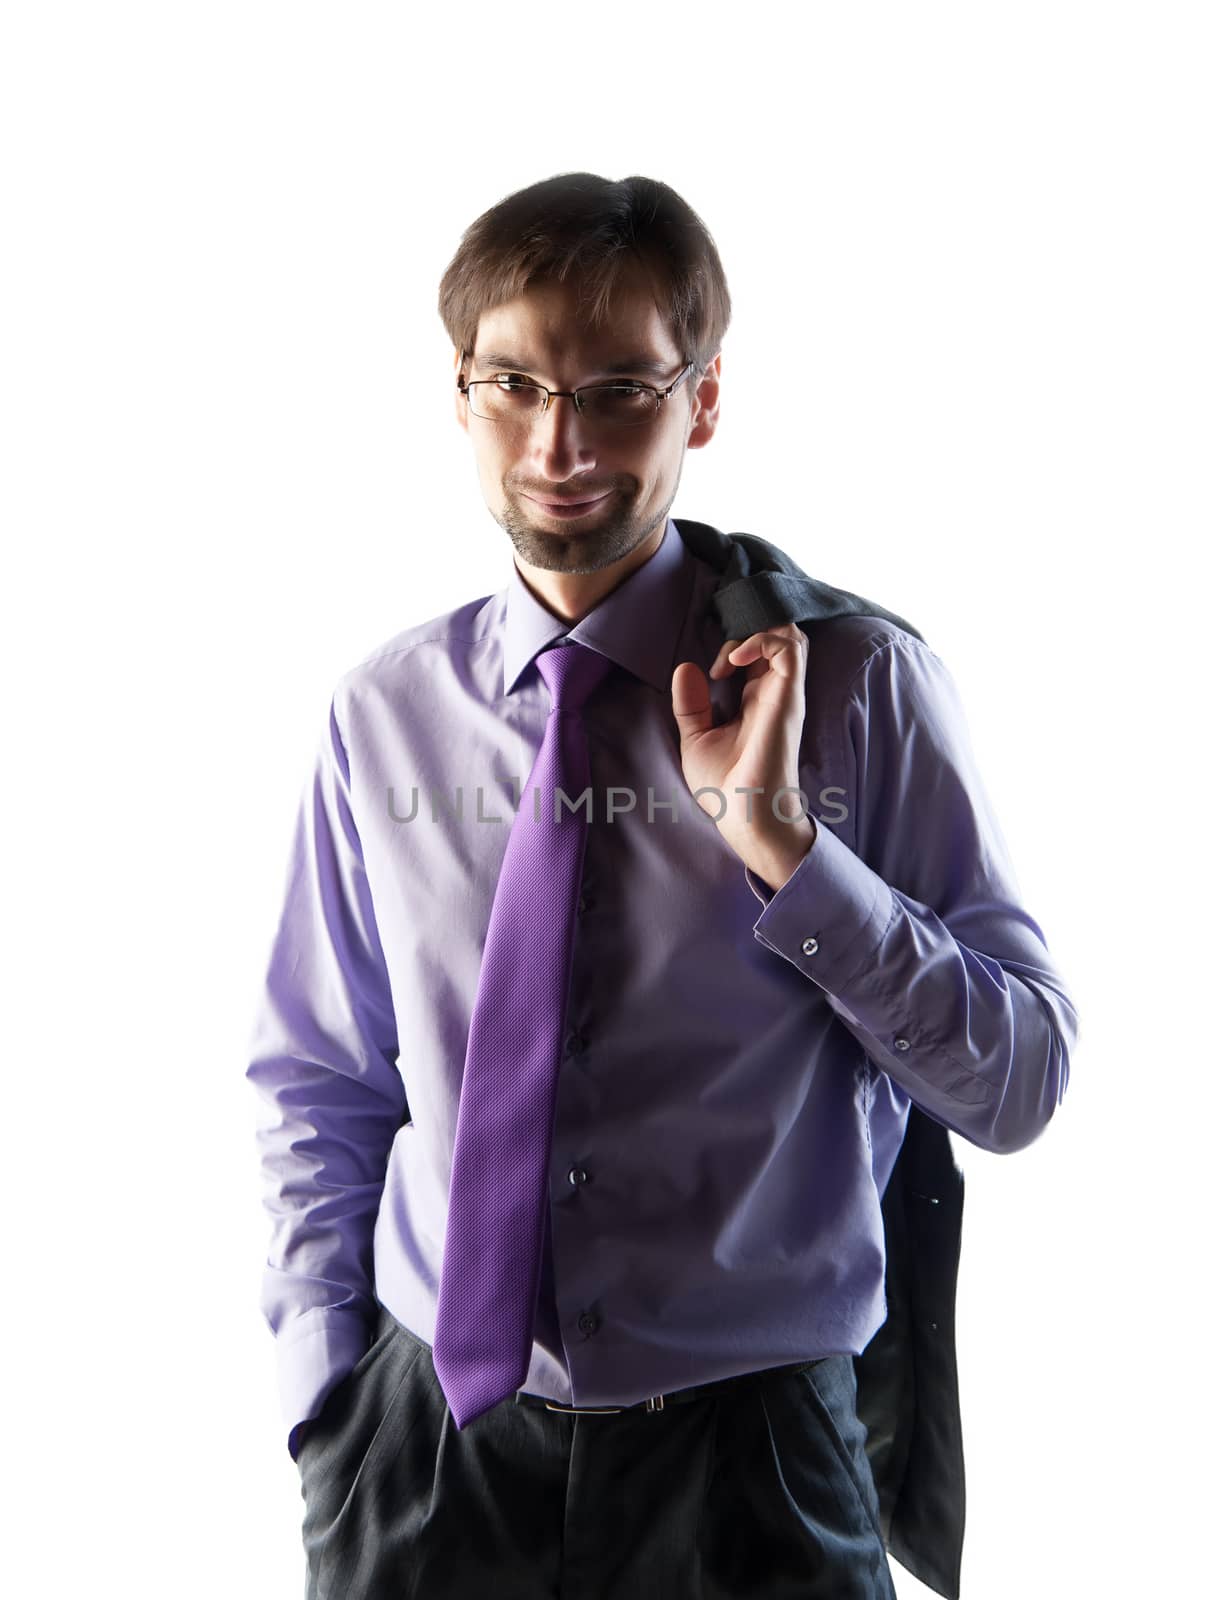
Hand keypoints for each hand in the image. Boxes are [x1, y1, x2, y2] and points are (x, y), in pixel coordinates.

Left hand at [671, 623, 816, 889]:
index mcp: (756, 699)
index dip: (737, 644)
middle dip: (751, 628)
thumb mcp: (696, 738)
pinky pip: (789, 649)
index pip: (762, 651)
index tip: (711, 671)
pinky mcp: (788, 698)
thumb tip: (685, 667)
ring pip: (792, 634)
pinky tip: (733, 661)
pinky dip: (761, 641)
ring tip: (731, 656)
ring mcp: (784, 693)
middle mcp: (774, 692)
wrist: (743, 814)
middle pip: (782, 635)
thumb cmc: (724, 786)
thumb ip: (691, 705)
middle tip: (724, 655)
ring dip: (758, 630)